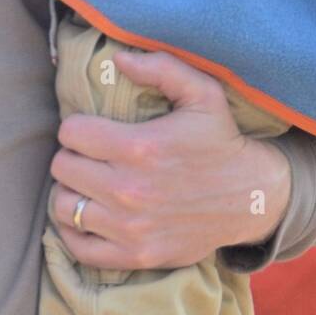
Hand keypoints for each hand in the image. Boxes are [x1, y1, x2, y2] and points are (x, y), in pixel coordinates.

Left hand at [47, 50, 290, 269]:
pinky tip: (89, 214)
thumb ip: (160, 67)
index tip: (91, 129)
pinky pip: (80, 247)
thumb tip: (118, 58)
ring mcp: (131, 228)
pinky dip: (75, 230)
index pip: (71, 133)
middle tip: (90, 155)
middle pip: (63, 168)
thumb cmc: (221, 140)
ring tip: (87, 183)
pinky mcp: (137, 256)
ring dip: (71, 191)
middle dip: (72, 156)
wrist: (252, 198)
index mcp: (139, 147)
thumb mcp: (202, 92)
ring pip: (64, 206)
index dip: (77, 126)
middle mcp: (130, 190)